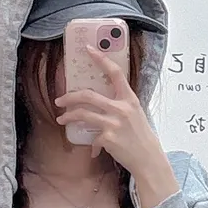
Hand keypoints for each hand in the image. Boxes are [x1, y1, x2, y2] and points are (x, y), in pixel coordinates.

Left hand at [54, 46, 177, 207]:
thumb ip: (120, 105)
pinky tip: (93, 150)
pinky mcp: (108, 138)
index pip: (114, 73)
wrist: (148, 158)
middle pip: (88, 95)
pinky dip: (91, 145)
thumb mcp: (135, 114)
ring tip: (61, 119)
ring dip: (68, 117)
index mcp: (129, 98)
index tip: (88, 49)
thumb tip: (100, 102)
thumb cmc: (140, 136)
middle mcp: (121, 108)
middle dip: (70, 97)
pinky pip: (92, 138)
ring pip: (83, 114)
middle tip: (59, 100)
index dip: (101, 58)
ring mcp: (114, 123)